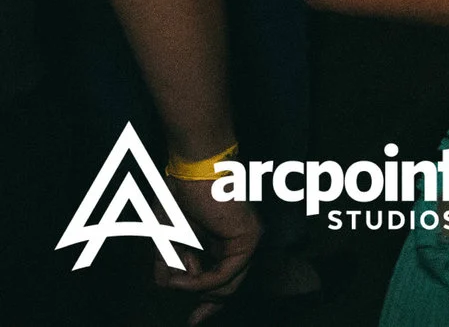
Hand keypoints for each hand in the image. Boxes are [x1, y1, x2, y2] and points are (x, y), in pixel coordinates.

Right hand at [157, 176, 258, 321]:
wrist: (192, 170)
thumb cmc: (179, 196)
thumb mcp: (166, 238)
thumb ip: (168, 263)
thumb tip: (167, 286)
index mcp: (222, 240)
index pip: (222, 278)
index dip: (207, 300)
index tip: (193, 321)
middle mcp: (238, 241)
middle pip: (230, 286)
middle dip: (209, 304)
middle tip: (193, 322)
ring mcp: (246, 240)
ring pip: (227, 283)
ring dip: (195, 287)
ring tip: (174, 281)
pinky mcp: (248, 238)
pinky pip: (227, 273)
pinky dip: (203, 281)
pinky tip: (184, 277)